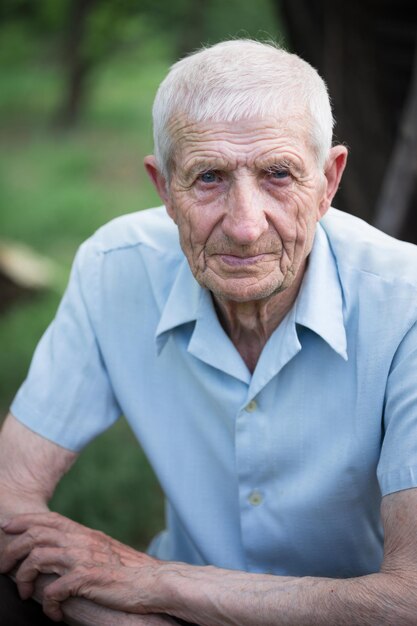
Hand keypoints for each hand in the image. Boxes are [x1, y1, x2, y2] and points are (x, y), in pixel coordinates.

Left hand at [0, 512, 164, 621]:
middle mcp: (81, 541)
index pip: (49, 519)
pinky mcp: (87, 578)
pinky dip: (48, 603)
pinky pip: (55, 589)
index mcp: (83, 533)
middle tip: (3, 568)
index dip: (25, 520)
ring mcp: (83, 558)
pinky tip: (53, 613)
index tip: (7, 526)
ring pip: (38, 558)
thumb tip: (59, 549)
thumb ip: (80, 546)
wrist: (149, 582)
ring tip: (25, 594)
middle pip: (36, 535)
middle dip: (12, 550)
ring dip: (24, 578)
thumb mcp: (100, 551)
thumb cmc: (125, 571)